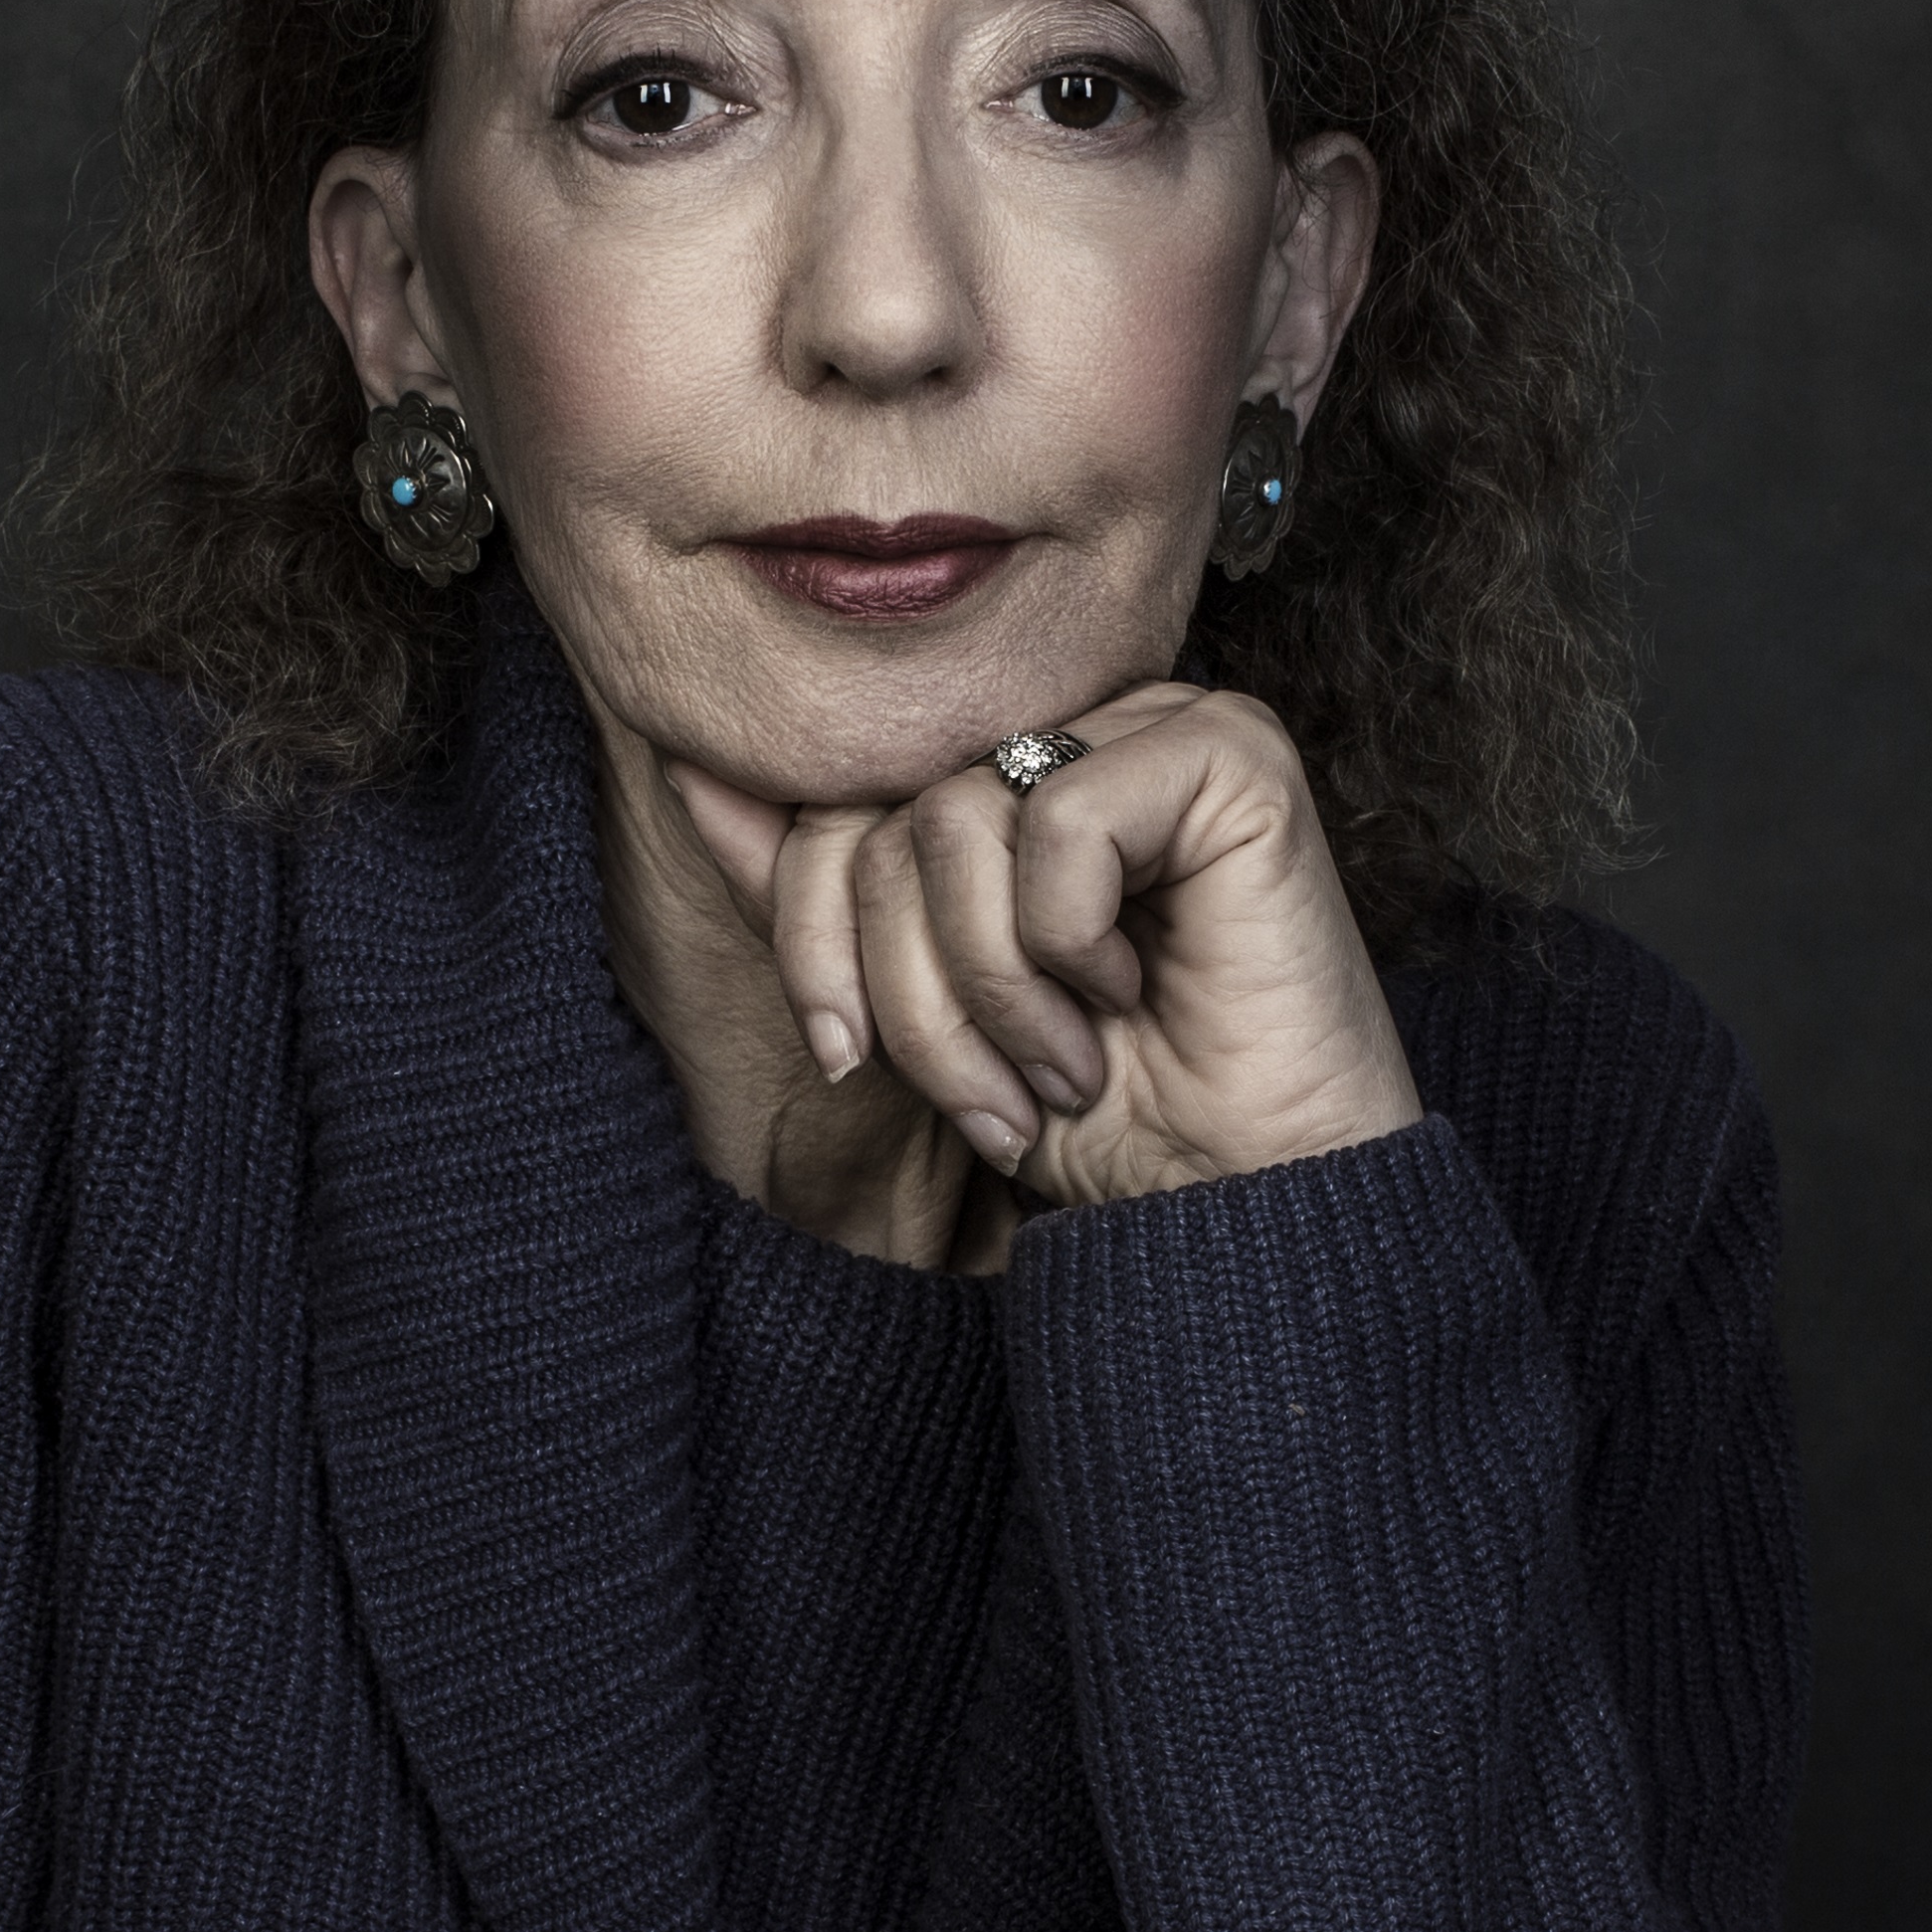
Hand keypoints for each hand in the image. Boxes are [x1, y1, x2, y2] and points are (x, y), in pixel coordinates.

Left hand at [666, 684, 1420, 1209]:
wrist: (1240, 1204)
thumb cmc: (1100, 1114)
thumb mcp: (917, 1009)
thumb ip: (814, 892)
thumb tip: (690, 770)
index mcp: (1012, 769)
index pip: (837, 804)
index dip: (811, 942)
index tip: (854, 1061)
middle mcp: (1086, 727)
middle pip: (890, 818)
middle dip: (911, 990)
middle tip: (991, 1094)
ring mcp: (1164, 727)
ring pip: (961, 816)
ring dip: (993, 988)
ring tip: (1065, 1061)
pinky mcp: (1234, 756)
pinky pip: (1061, 820)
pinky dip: (1070, 942)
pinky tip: (1136, 993)